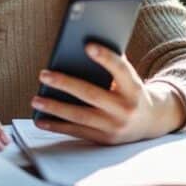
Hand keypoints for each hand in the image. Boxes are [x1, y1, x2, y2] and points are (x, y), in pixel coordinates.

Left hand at [31, 43, 185, 144]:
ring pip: (80, 116)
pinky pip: (77, 132)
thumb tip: (84, 47)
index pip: (121, 69)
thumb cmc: (132, 92)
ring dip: (55, 108)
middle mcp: (126, 109)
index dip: (105, 57)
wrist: (150, 122)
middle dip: (65, 84)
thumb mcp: (130, 78)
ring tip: (36, 100)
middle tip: (44, 75)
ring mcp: (114, 127)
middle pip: (92, 94)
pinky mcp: (104, 140)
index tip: (87, 45)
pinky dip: (57, 126)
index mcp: (135, 89)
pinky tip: (40, 120)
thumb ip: (113, 66)